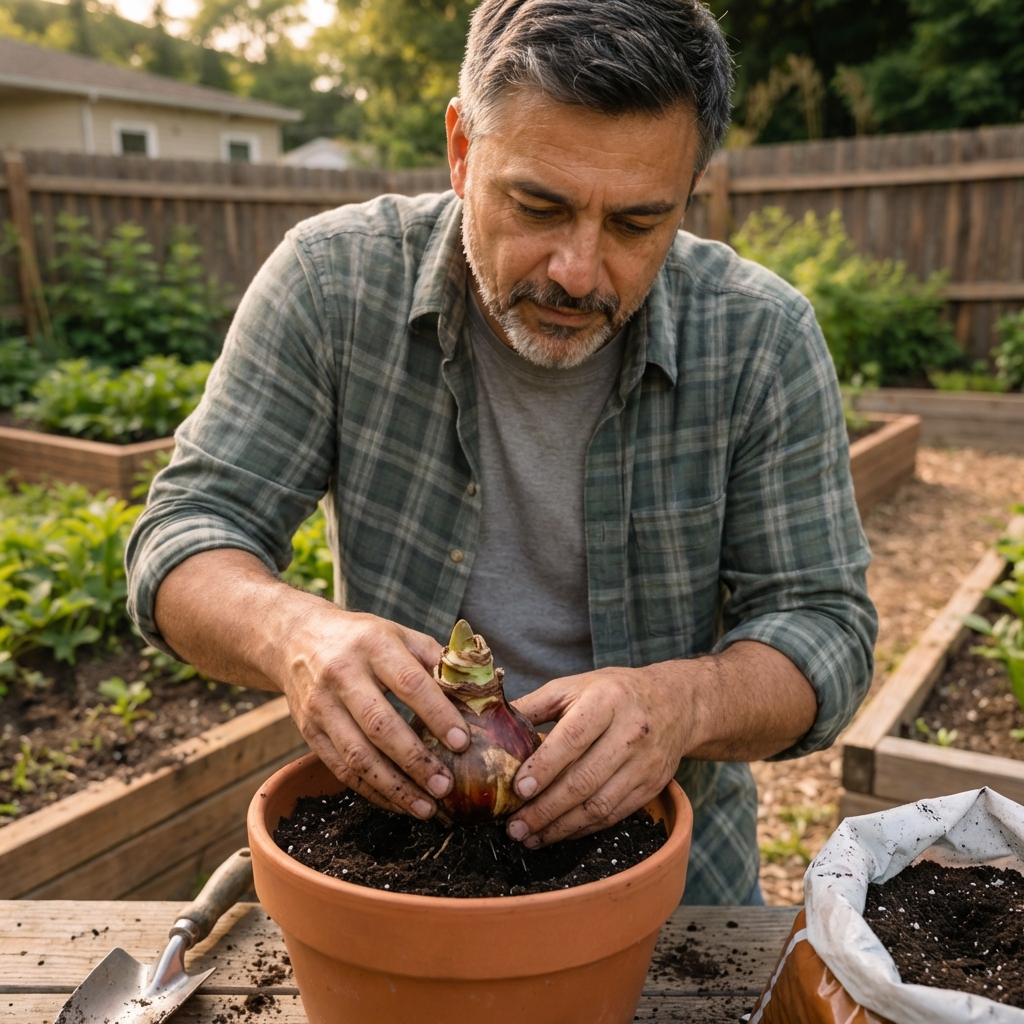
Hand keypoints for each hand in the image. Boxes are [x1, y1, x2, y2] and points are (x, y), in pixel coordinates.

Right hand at [279, 608, 471, 818]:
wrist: (296, 638)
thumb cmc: (363, 639)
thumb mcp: (399, 634)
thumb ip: (436, 660)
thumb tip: (476, 691)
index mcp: (373, 644)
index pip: (409, 683)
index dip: (437, 714)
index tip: (462, 742)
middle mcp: (343, 674)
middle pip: (380, 725)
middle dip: (415, 761)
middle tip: (445, 786)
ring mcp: (321, 705)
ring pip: (357, 755)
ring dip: (394, 787)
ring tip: (426, 808)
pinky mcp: (309, 731)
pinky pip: (340, 769)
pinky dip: (371, 791)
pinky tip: (397, 803)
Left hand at [504, 641, 816, 847]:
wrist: (675, 702)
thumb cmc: (613, 692)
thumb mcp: (574, 686)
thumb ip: (534, 705)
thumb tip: (490, 723)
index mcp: (606, 701)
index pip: (572, 739)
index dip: (544, 767)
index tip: (516, 790)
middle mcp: (630, 733)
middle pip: (584, 780)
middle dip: (545, 809)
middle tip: (514, 827)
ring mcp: (644, 764)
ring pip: (599, 805)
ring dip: (561, 827)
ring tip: (529, 837)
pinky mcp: (651, 787)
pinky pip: (613, 815)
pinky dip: (582, 829)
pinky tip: (557, 834)